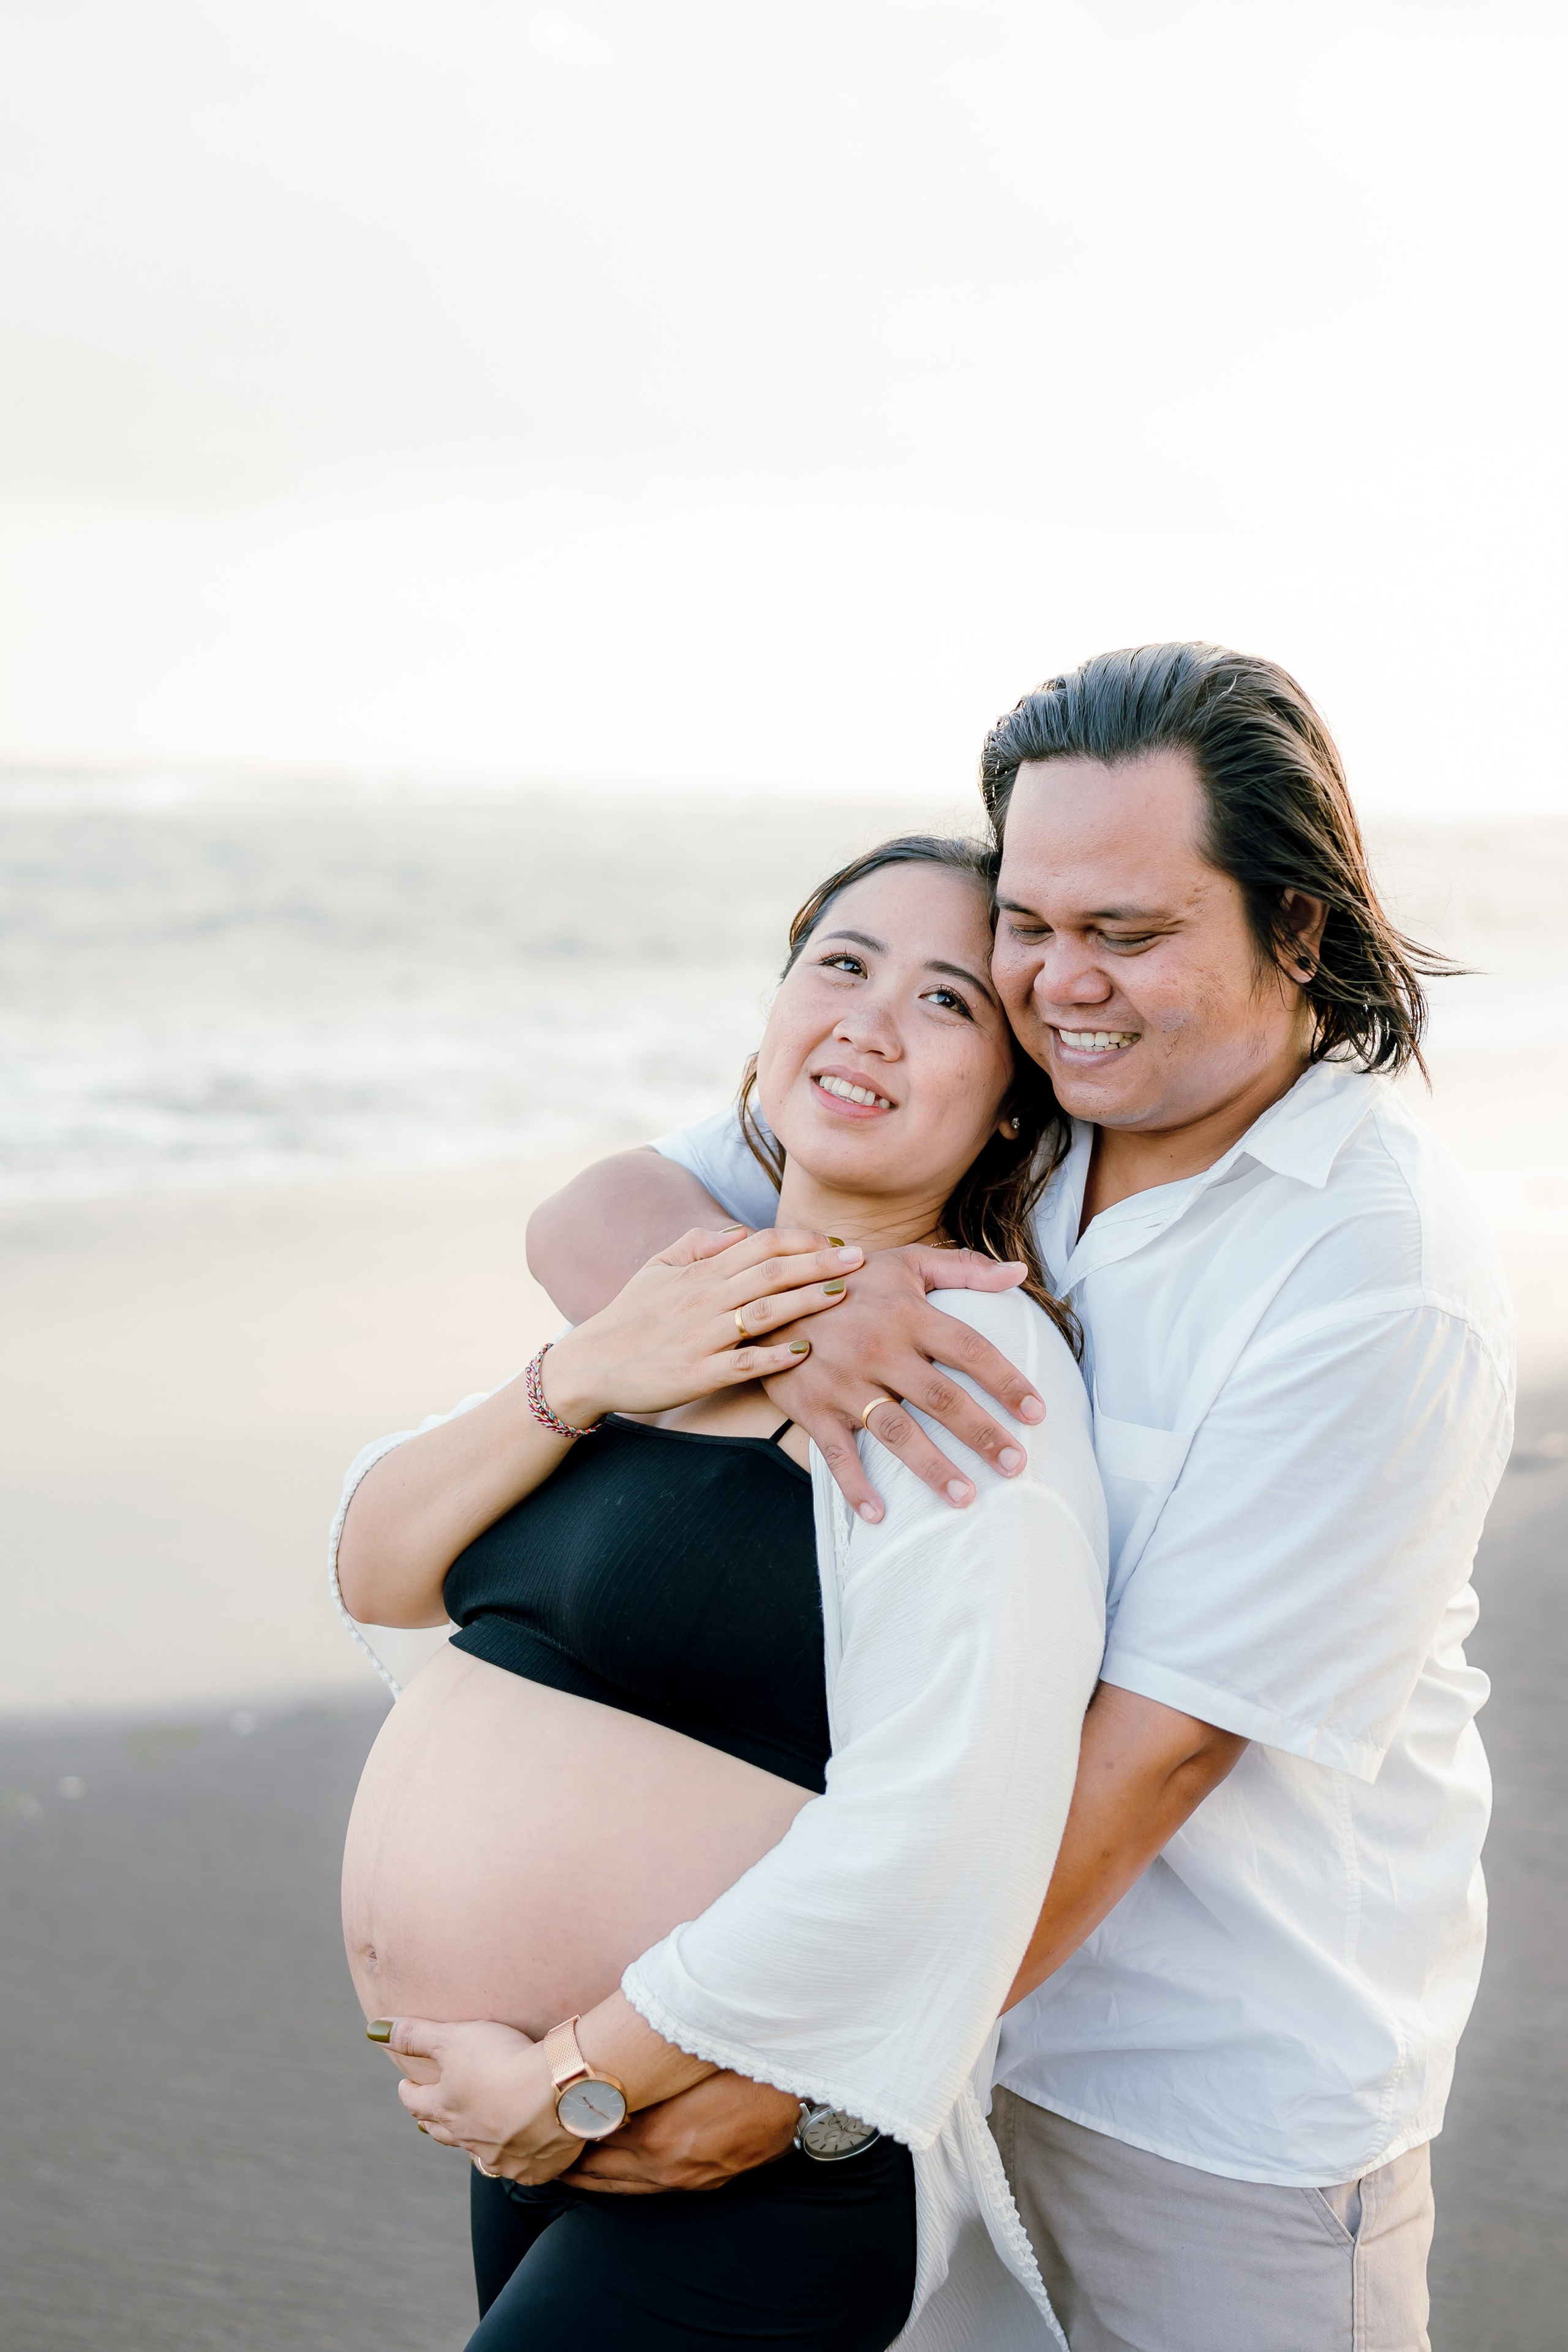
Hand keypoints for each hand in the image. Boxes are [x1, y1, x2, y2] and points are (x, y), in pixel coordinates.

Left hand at [385, 2017, 580, 2184]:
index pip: (415, 2102)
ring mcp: (501, 2157)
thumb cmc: (503, 2059)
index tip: (405, 2086)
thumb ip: (415, 2035)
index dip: (408, 2092)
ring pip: (479, 2154)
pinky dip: (514, 2159)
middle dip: (432, 2121)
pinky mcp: (533, 2168)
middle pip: (442, 2132)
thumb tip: (374, 2029)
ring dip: (471, 2144)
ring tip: (472, 2137)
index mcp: (446, 2108)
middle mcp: (469, 2138)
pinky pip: (517, 2169)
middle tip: (428, 2115)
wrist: (558, 2090)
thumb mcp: (454, 2038)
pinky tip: (517, 2153)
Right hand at [545, 1225, 864, 1425]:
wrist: (590, 1364)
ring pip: (762, 1312)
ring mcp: (701, 1337)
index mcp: (699, 1272)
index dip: (801, 1241)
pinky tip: (803, 1352)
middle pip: (770, 1272)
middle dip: (818, 1262)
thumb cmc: (629, 1316)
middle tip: (860, 1258)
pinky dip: (774, 1357)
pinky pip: (742, 1364)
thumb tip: (739, 1230)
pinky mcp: (697, 1373)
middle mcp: (704, 1299)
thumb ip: (698, 1245)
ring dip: (806, 1301)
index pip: (759, 1245)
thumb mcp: (656, 1268)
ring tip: (842, 1294)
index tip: (836, 1242)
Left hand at [563, 2072, 801, 2194]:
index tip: (544, 2118)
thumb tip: (603, 2073)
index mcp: (654, 2136)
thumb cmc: (733, 2063)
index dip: (566, 2129)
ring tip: (567, 2171)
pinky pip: (654, 2189)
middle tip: (541, 2155)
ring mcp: (687, 2179)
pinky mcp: (708, 2183)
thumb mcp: (678, 2068)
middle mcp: (665, 2166)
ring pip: (625, 2188)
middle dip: (571, 2165)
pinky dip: (628, 2182)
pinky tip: (617, 2173)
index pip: (593, 2140)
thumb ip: (640, 2079)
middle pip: (601, 2173)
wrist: (791, 2090)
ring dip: (595, 2179)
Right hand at [761, 1242, 1044, 1521]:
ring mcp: (844, 1382)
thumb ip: (964, 1268)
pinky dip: (855, 1485)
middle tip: (1017, 1466)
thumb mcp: (904, 1263)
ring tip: (967, 1497)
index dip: (1006, 1381)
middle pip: (941, 1398)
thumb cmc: (848, 1280)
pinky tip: (879, 1514)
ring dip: (932, 1467)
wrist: (769, 1293)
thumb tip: (1020, 1274)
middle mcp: (879, 1348)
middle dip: (982, 1434)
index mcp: (908, 1314)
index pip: (969, 1349)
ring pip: (896, 1431)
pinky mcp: (812, 1407)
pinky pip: (837, 1453)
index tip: (1037, 1413)